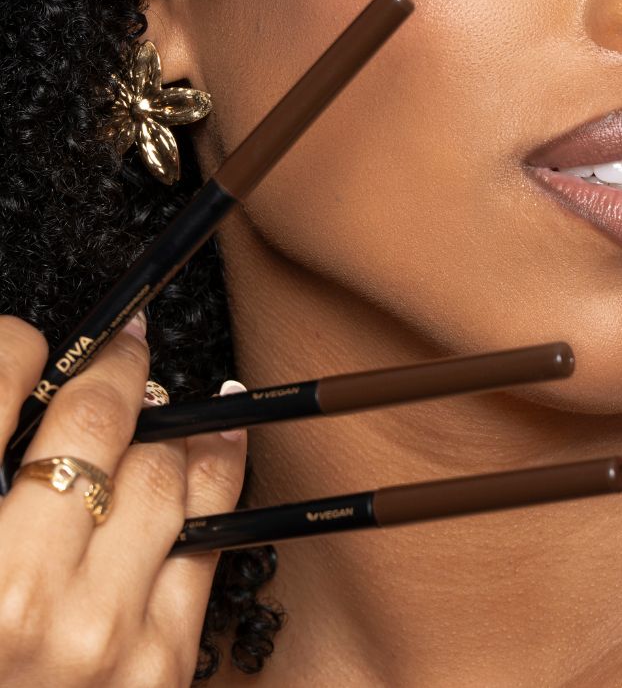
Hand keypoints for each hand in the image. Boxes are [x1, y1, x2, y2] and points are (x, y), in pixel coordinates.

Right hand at [0, 312, 246, 686]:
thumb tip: (25, 393)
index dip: (17, 349)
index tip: (27, 343)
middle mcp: (23, 601)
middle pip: (93, 427)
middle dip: (112, 369)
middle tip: (119, 346)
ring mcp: (102, 633)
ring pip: (164, 469)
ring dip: (163, 421)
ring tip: (155, 394)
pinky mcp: (160, 662)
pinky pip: (209, 531)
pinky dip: (218, 467)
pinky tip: (222, 433)